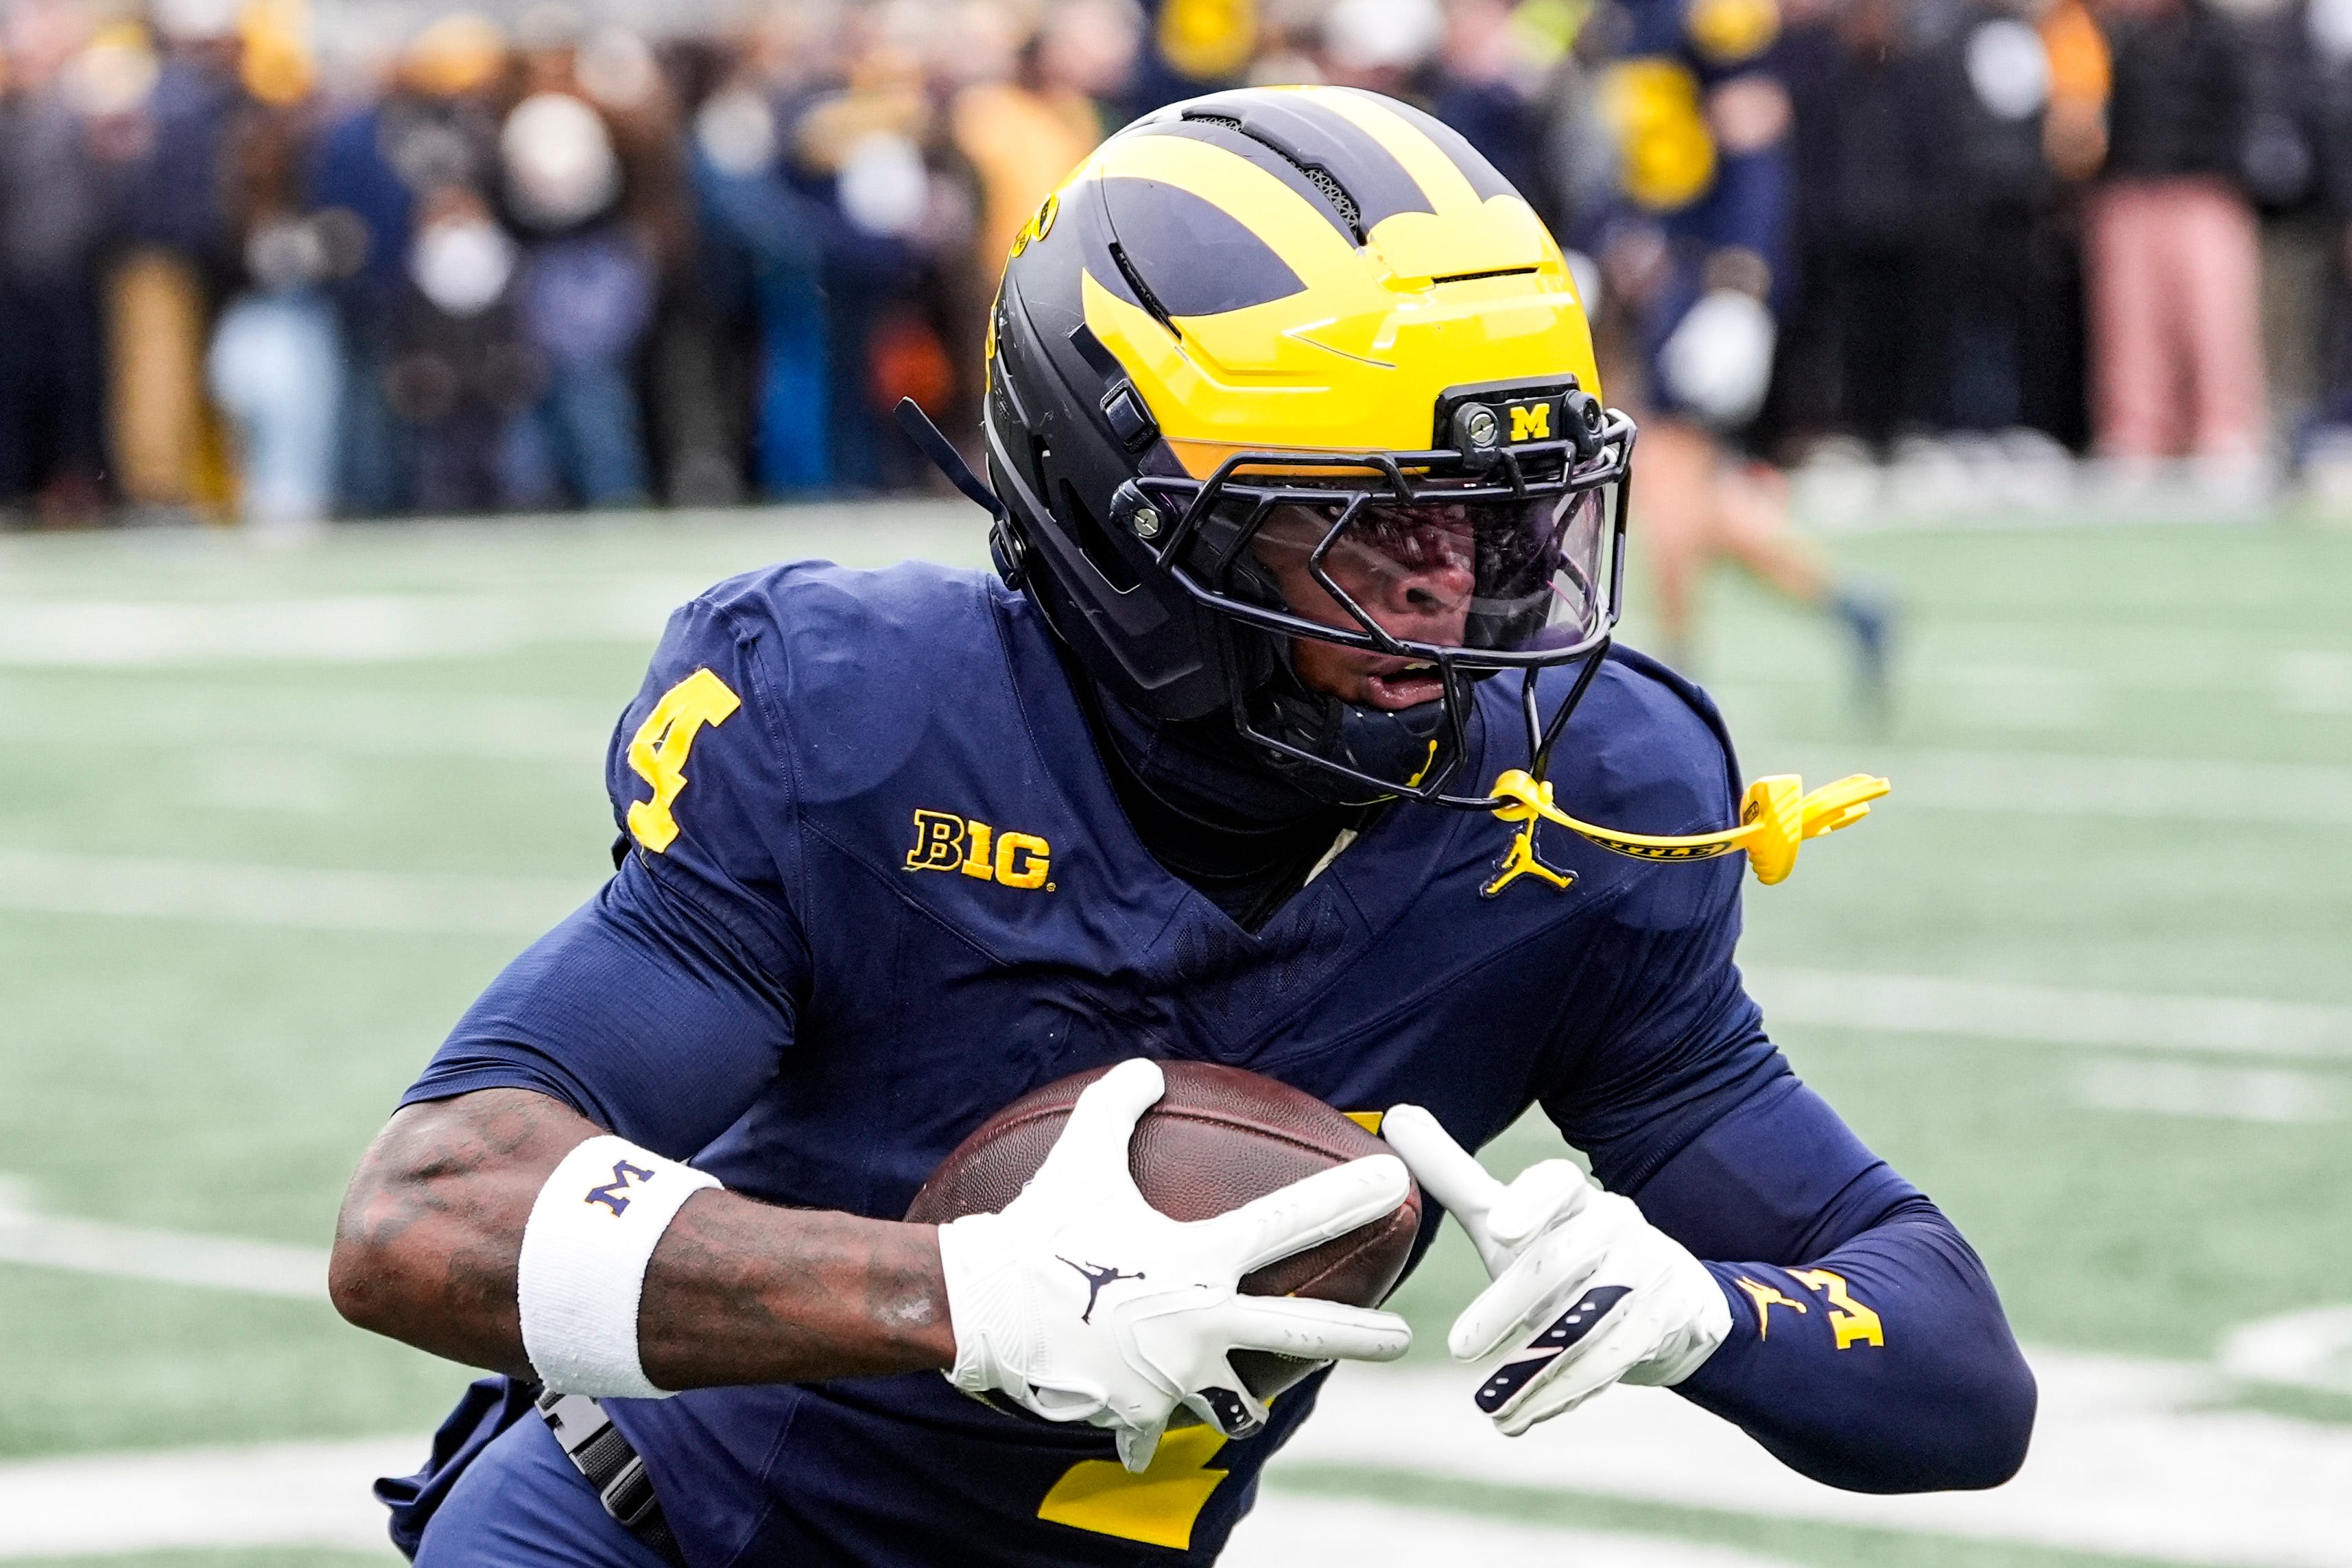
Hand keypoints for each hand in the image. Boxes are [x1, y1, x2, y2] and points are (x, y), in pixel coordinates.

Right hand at [935, 1059, 1412, 1470]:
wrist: (983, 1305)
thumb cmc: (1038, 1224)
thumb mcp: (1081, 1153)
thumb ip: (1119, 1103)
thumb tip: (1146, 1067)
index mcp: (1200, 1257)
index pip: (1291, 1221)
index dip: (1347, 1197)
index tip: (1394, 1183)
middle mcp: (1202, 1321)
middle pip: (1304, 1333)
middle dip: (1362, 1338)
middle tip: (1405, 1339)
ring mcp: (1174, 1375)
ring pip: (1238, 1404)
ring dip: (1247, 1402)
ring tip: (1256, 1402)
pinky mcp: (1139, 1412)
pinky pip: (1155, 1424)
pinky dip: (1150, 1421)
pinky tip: (1141, 1421)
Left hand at [1381, 1105, 1728, 1435]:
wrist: (1663, 1300)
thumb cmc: (1561, 1251)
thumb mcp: (1506, 1216)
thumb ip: (1454, 1174)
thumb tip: (1395, 1116)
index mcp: (1574, 1195)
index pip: (1557, 1182)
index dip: (1530, 1201)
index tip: (1498, 1229)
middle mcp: (1617, 1223)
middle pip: (1560, 1260)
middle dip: (1507, 1306)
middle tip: (1457, 1348)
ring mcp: (1648, 1270)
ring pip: (1589, 1320)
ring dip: (1537, 1368)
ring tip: (1489, 1405)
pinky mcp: (1666, 1318)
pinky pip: (1615, 1359)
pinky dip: (1567, 1392)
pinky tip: (1524, 1417)